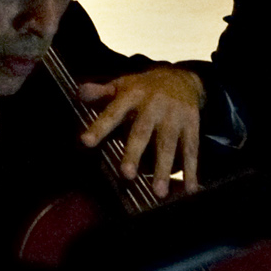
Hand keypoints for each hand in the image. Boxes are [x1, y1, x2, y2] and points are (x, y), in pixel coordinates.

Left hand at [75, 68, 202, 196]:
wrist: (182, 78)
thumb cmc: (144, 88)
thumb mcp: (121, 85)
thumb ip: (100, 92)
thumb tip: (78, 93)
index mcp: (132, 95)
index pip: (112, 112)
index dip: (99, 127)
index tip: (85, 142)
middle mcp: (153, 105)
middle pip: (141, 131)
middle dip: (134, 153)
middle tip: (126, 175)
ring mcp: (174, 116)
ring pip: (168, 144)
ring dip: (163, 169)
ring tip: (158, 192)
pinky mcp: (192, 125)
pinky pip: (191, 151)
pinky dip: (192, 171)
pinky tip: (190, 190)